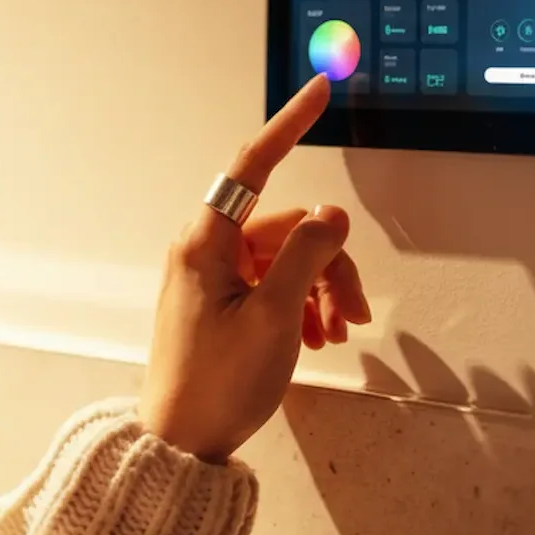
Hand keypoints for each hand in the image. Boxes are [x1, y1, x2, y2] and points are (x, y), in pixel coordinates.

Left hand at [138, 75, 370, 460]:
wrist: (180, 444)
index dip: (289, 124)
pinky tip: (315, 340)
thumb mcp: (274, 318)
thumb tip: (330, 214)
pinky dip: (302, 305)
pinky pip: (274, 284)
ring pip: (288, 259)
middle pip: (288, 228)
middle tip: (354, 316)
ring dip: (320, 291)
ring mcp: (214, 277)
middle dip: (329, 264)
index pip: (253, 164)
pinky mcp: (222, 302)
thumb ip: (307, 256)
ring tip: (334, 336)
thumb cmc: (216, 385)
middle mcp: (208, 250)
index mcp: (208, 242)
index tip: (318, 90)